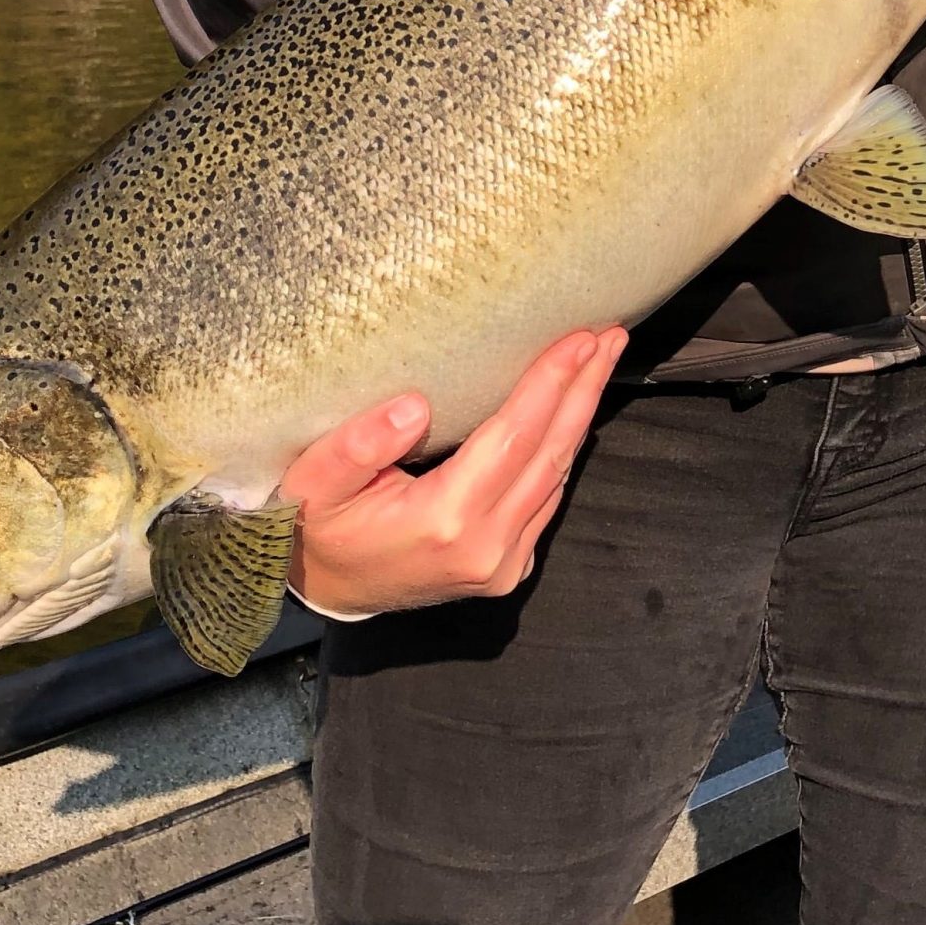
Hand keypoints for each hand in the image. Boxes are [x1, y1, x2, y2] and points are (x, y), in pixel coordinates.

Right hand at [277, 326, 629, 618]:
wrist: (327, 589)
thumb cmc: (319, 524)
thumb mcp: (314, 480)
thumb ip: (357, 444)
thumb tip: (416, 406)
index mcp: (443, 521)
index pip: (513, 438)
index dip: (549, 384)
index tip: (580, 337)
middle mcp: (486, 548)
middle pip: (550, 454)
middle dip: (583, 388)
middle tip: (610, 334)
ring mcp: (503, 565)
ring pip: (557, 477)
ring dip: (580, 414)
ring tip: (599, 359)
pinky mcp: (508, 569)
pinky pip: (547, 499)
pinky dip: (562, 450)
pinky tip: (572, 411)